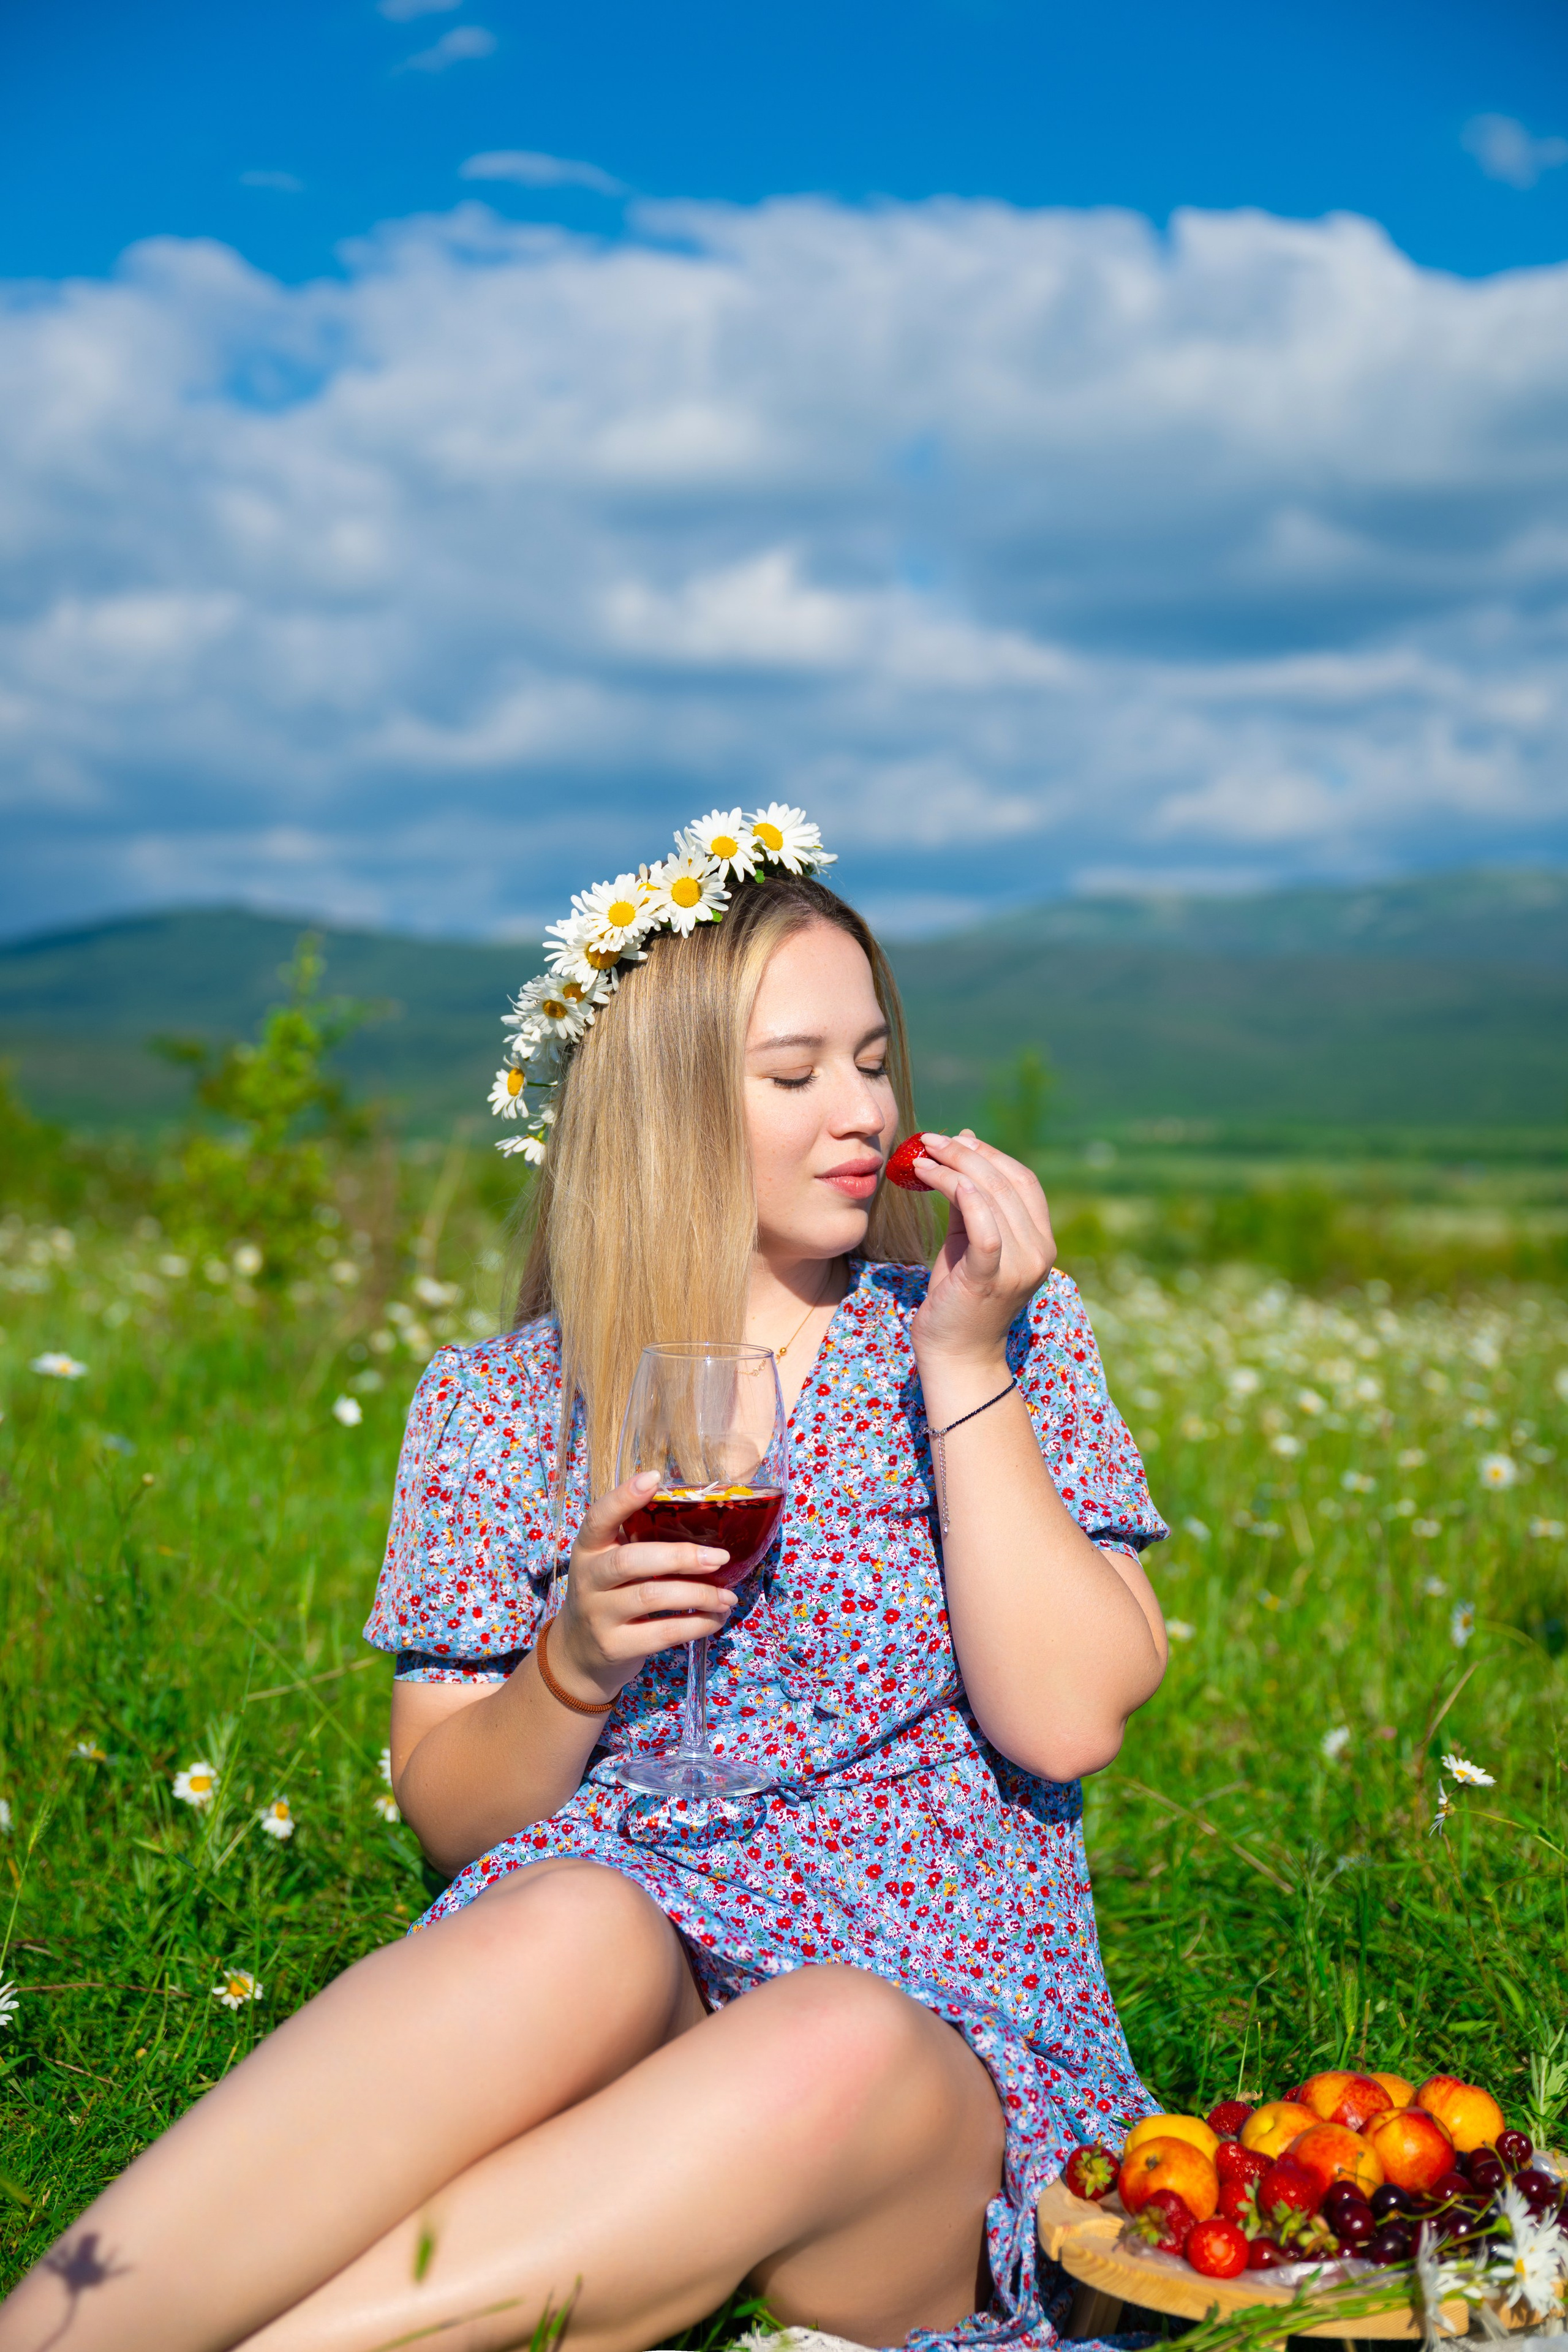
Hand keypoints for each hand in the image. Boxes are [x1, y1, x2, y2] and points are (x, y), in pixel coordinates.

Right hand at [549, 1470, 736, 1702]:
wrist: (579, 1655)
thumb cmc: (608, 1597)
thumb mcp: (610, 1566)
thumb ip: (639, 1544)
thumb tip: (706, 1524)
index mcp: (588, 1550)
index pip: (598, 1517)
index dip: (623, 1497)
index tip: (654, 1477)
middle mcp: (588, 1579)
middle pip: (631, 1560)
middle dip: (681, 1556)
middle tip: (721, 1557)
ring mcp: (598, 1615)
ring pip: (652, 1597)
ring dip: (699, 1594)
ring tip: (728, 1596)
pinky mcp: (615, 1647)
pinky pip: (662, 1633)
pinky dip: (696, 1625)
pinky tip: (715, 1618)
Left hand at [907, 1129, 1055, 1369]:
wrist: (956, 1355)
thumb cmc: (958, 1296)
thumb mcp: (967, 1241)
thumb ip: (969, 1200)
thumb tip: (964, 1141)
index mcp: (1041, 1241)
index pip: (1023, 1181)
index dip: (989, 1154)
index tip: (953, 1138)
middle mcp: (1040, 1252)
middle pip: (1005, 1183)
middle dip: (964, 1154)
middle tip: (929, 1140)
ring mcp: (1019, 1267)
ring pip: (991, 1198)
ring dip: (952, 1169)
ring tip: (920, 1157)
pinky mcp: (990, 1279)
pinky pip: (983, 1228)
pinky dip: (962, 1195)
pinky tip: (936, 1177)